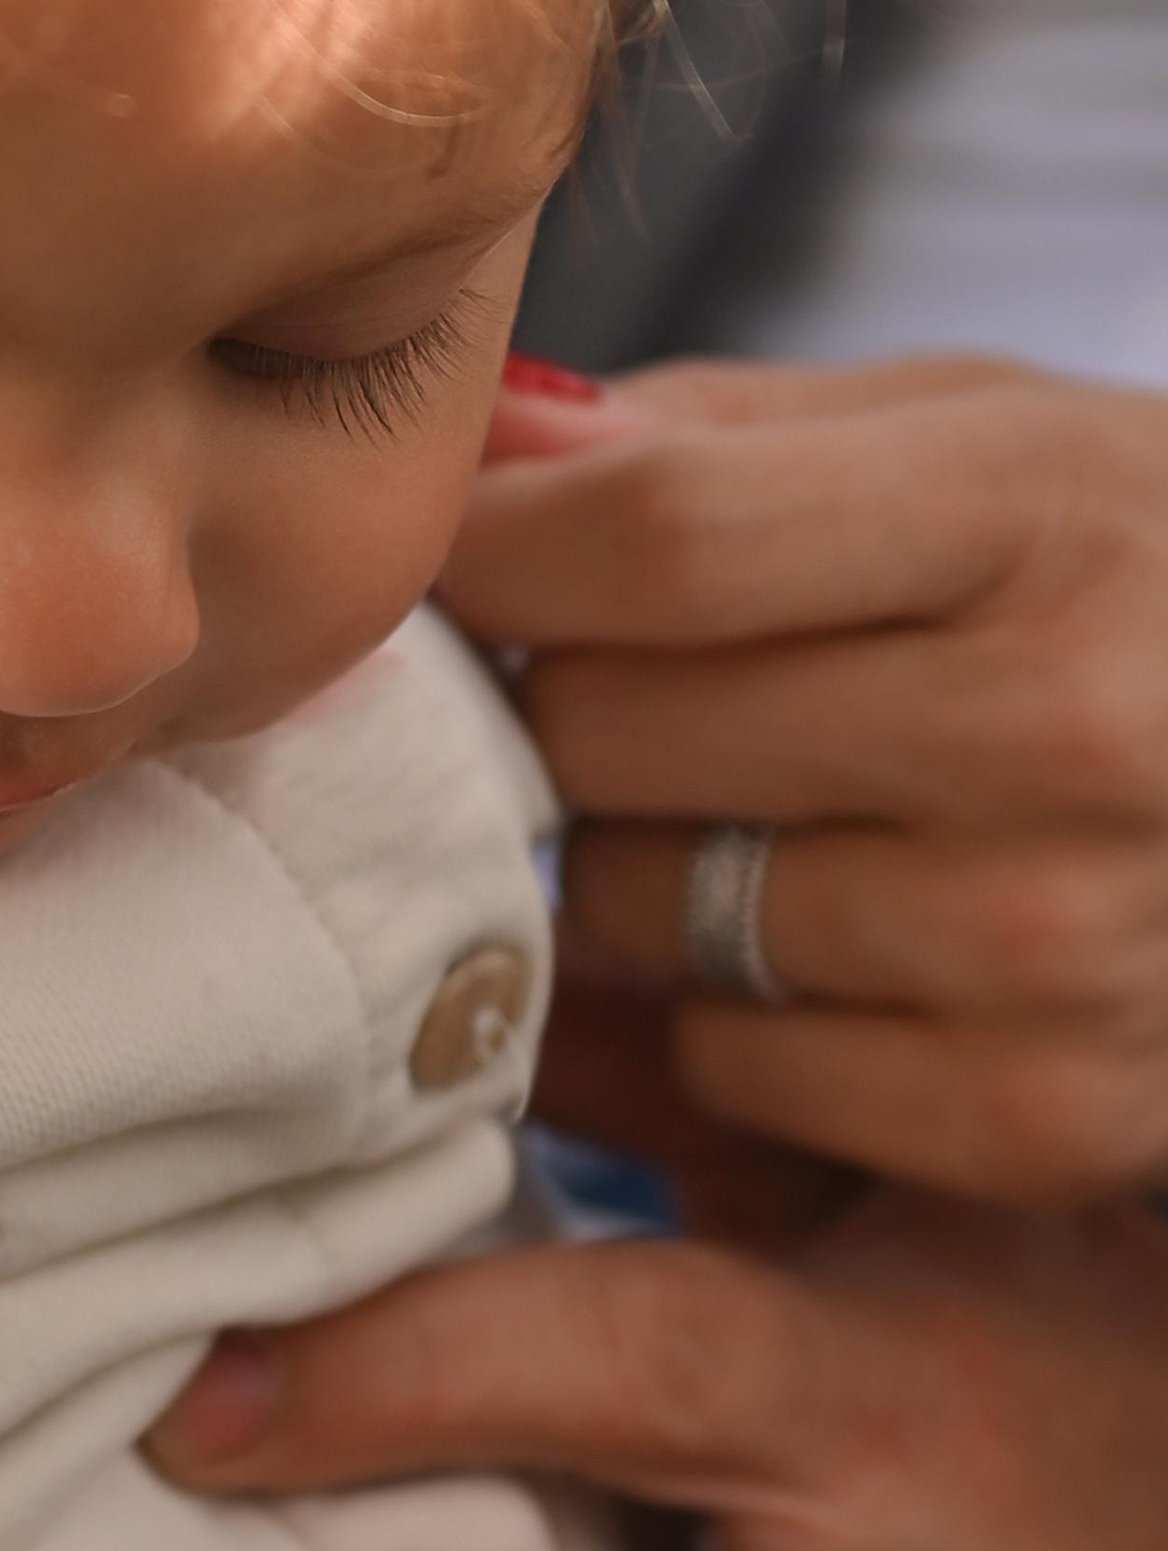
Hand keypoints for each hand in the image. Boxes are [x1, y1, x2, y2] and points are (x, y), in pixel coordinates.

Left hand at [447, 357, 1167, 1205]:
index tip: (449, 555)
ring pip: (639, 907)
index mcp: (1041, 514)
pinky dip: (733, 1016)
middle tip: (629, 686)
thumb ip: (709, 434)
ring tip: (748, 805)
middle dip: (560, 699)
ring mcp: (1063, 941)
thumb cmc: (1124, 574)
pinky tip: (836, 942)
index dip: (495, 546)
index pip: (664, 535)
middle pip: (611, 727)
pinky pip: (730, 1068)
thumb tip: (474, 436)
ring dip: (638, 859)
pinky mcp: (1048, 1116)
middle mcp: (1074, 729)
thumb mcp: (971, 435)